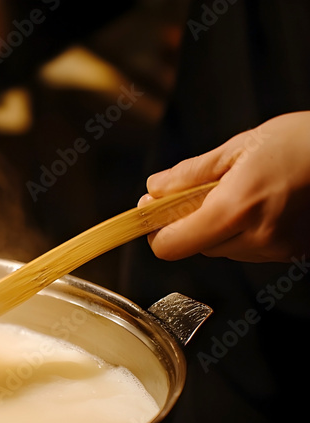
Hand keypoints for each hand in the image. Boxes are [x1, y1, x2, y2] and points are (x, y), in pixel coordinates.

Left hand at [141, 111, 309, 262]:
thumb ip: (190, 174)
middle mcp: (257, 237)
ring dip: (221, 228)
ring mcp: (279, 250)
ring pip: (224, 250)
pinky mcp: (295, 254)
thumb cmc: (304, 142)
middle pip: (196, 247)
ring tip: (247, 192)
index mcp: (237, 209)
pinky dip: (248, 232)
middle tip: (205, 190)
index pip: (171, 246)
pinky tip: (266, 205)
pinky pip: (253, 251)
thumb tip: (154, 189)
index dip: (157, 231)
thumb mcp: (240, 147)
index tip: (155, 211)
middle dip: (191, 222)